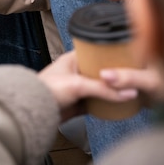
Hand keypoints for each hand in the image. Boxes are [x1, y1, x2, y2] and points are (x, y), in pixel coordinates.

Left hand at [38, 51, 152, 121]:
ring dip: (110, 90)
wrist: (34, 112)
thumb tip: (128, 92)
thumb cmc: (47, 90)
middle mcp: (75, 71)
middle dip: (112, 75)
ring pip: (98, 88)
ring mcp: (77, 88)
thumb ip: (103, 89)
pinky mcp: (77, 104)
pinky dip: (105, 104)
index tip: (125, 56)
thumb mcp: (78, 85)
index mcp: (73, 59)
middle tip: (130, 74)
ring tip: (127, 89)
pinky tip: (116, 105)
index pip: (95, 52)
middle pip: (99, 72)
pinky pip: (95, 103)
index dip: (109, 54)